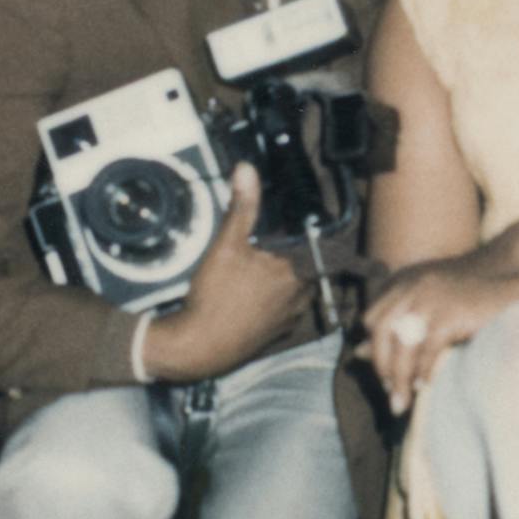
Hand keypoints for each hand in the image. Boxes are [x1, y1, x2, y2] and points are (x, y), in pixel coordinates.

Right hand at [143, 164, 310, 382]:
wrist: (199, 348)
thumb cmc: (216, 297)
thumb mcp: (227, 245)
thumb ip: (242, 208)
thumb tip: (247, 171)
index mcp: (296, 272)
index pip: (319, 246)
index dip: (311, 233)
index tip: (301, 222)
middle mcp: (300, 297)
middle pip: (307, 267)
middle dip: (293, 254)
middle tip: (272, 242)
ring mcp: (289, 318)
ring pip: (296, 289)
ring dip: (284, 278)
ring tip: (260, 266)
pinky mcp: (275, 334)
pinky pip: (283, 309)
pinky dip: (274, 299)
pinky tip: (251, 294)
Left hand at [364, 258, 518, 416]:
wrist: (516, 282)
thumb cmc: (472, 298)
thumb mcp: (429, 306)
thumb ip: (396, 325)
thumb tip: (359, 352)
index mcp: (404, 283)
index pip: (373, 319)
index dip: (375, 348)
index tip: (383, 374)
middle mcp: (413, 287)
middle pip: (382, 332)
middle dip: (382, 366)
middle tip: (389, 393)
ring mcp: (431, 299)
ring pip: (402, 345)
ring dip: (399, 378)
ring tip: (402, 402)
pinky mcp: (450, 315)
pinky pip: (427, 350)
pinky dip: (424, 371)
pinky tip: (426, 384)